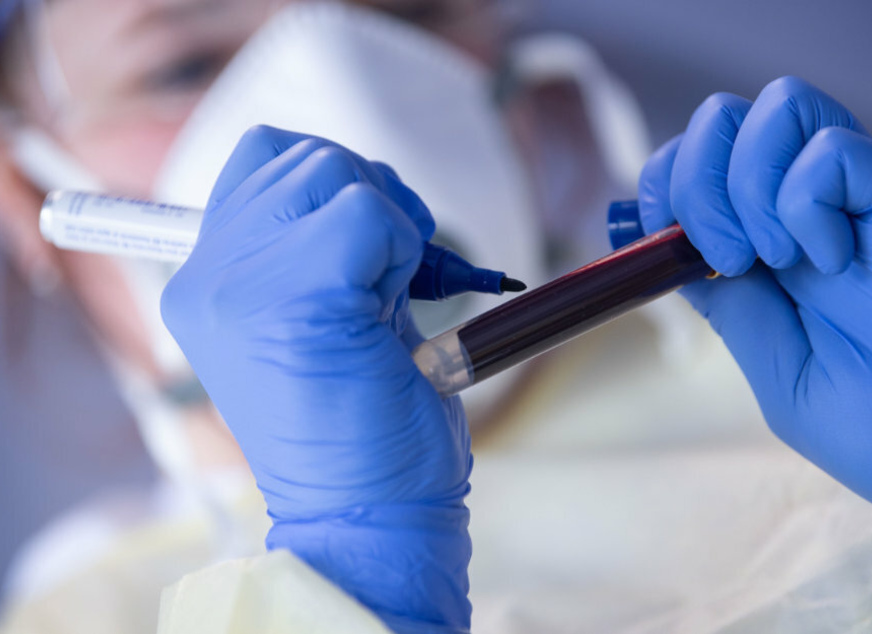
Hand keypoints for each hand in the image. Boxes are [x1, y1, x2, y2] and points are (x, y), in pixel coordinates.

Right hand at [161, 125, 471, 632]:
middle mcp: (207, 278)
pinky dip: (404, 248)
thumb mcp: (327, 319)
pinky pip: (368, 214)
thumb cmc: (363, 425)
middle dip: (368, 196)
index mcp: (207, 284)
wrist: (370, 514)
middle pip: (298, 152)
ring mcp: (240, 284)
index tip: (366, 249)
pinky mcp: (296, 295)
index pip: (260, 157)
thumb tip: (363, 180)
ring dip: (388, 224)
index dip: (330, 182)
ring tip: (387, 299)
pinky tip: (395, 311)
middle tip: (389, 276)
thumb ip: (321, 245)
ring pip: (333, 172)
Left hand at [637, 77, 871, 525]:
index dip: (662, 187)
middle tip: (725, 255)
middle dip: (689, 180)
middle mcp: (809, 214)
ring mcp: (856, 202)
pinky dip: (804, 199)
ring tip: (774, 258)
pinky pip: (828, 148)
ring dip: (743, 182)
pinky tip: (832, 258)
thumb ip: (734, 310)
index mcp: (772, 256)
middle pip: (720, 123)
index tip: (659, 240)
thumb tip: (671, 252)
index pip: (694, 169)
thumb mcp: (782, 377)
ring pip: (776, 108)